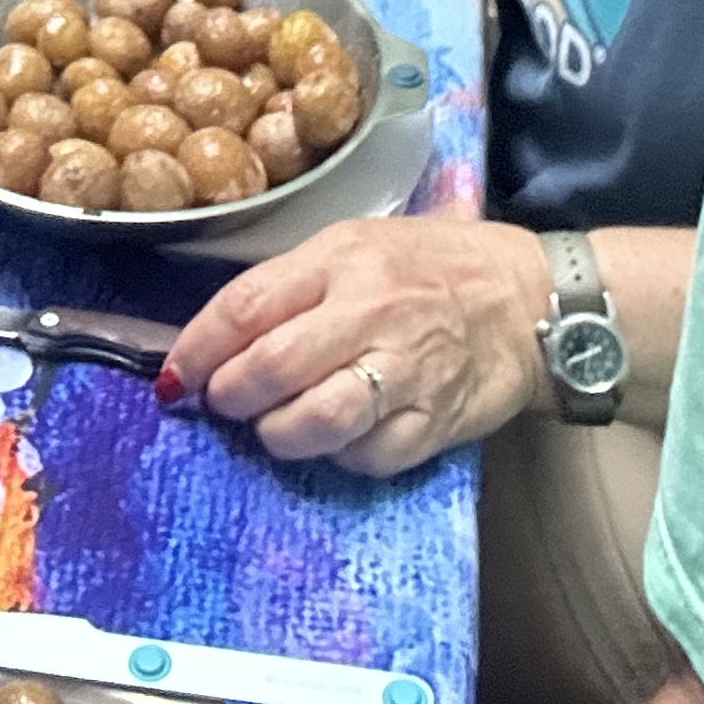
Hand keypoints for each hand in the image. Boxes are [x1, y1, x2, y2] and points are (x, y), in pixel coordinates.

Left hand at [166, 216, 551, 476]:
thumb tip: (216, 342)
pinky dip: (339, 456)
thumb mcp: (355, 247)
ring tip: (273, 427)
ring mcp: (406, 371)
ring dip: (277, 433)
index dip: (200, 347)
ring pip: (317, 421)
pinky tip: (337, 439)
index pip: (247, 305)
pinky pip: (368, 456)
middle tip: (224, 403)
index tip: (178, 375)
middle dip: (231, 395)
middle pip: (273, 366)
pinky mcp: (435, 421)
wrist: (526, 300)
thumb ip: (290, 288)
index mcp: (342, 259)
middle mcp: (371, 312)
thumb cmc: (428, 268)